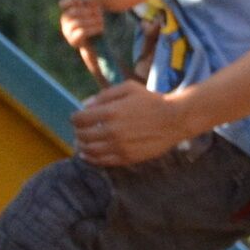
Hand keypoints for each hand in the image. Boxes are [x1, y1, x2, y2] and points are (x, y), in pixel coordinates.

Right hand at [57, 0, 109, 74]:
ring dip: (93, 21)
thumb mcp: (94, 12)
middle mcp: (65, 22)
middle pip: (74, 12)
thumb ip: (91, 5)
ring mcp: (67, 32)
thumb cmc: (96, 25)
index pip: (64, 3)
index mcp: (69, 13)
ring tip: (101, 22)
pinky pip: (82, 32)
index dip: (73, 0)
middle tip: (100, 15)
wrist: (96, 45)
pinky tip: (100, 28)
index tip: (83, 2)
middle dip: (89, 12)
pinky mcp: (73, 41)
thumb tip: (90, 1)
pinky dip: (93, 29)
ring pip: (78, 22)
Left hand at [72, 79, 196, 168]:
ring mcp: (118, 146)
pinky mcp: (126, 157)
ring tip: (83, 143)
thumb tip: (85, 105)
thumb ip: (105, 95)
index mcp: (110, 112)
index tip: (77, 118)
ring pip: (90, 150)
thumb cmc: (152, 100)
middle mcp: (111, 131)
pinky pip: (102, 161)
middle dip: (78, 132)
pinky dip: (91, 158)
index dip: (75, 118)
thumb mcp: (129, 88)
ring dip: (82, 146)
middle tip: (81, 130)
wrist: (174, 119)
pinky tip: (89, 155)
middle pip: (82, 135)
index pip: (80, 119)